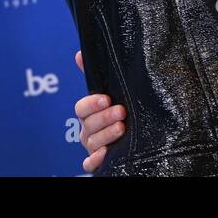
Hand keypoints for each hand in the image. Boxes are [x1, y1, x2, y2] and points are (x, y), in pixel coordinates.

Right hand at [73, 50, 125, 173]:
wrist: (138, 135)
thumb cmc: (120, 111)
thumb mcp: (112, 92)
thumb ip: (97, 75)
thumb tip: (79, 53)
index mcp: (90, 113)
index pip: (82, 108)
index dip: (92, 103)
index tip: (107, 98)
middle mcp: (88, 130)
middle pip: (88, 125)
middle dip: (104, 117)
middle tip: (121, 111)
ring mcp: (93, 147)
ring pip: (92, 143)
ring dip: (106, 135)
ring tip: (122, 128)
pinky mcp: (98, 162)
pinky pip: (90, 164)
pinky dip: (95, 160)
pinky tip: (106, 154)